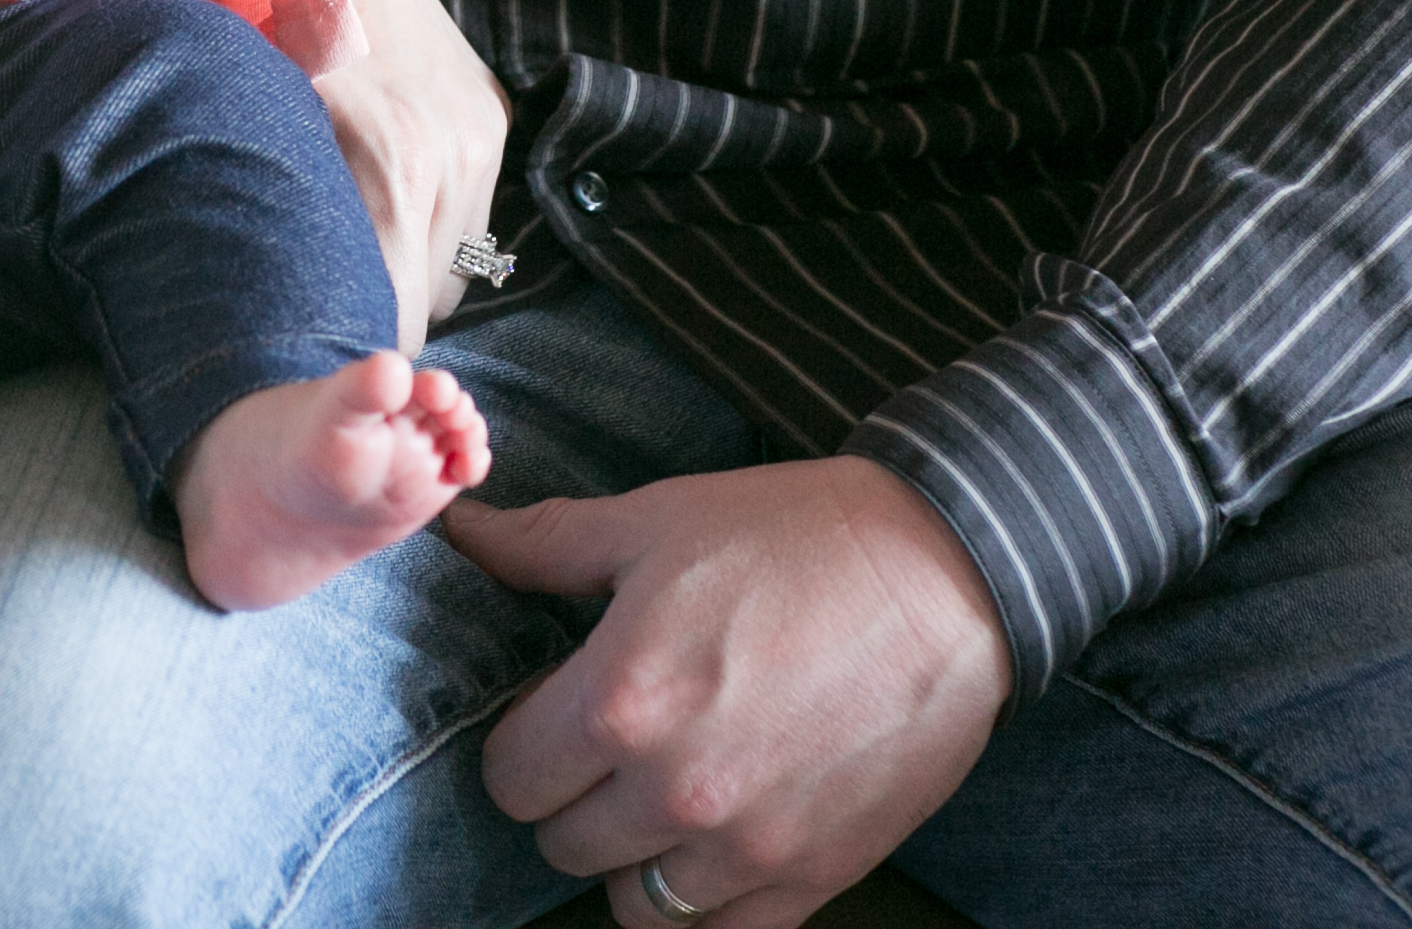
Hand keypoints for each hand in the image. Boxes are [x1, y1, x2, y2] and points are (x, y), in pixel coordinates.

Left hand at [149, 0, 507, 348]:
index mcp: (373, 162)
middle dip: (365, 324)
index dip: (339, 359)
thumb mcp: (226, 124)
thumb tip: (274, 320)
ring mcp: (474, 130)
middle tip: (303, 326)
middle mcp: (440, 152)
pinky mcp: (489, 110)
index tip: (299, 373)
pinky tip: (365, 198)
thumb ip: (270, 226)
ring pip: (449, 265)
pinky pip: (464, 210)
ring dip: (397, 274)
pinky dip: (421, 222)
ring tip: (330, 259)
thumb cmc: (226, 6)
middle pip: (422, 307)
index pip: (388, 327)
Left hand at [444, 459, 1013, 926]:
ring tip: (663, 796)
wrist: (949, 573)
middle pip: (560, 842)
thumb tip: (462, 533)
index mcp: (619, 700)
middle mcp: (673, 789)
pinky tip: (716, 841)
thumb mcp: (655, 521)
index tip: (559, 712)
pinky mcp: (812, 878)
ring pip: (631, 905)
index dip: (525, 741)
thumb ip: (544, 545)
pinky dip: (704, 901)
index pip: (510, 775)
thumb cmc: (797, 536)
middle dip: (574, 795)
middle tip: (615, 747)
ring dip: (633, 857)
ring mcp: (746, 847)